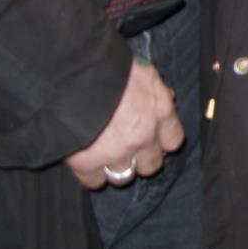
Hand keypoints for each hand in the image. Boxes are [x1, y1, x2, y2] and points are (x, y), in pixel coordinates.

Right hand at [65, 56, 184, 188]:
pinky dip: (90, 175)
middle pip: (151, 165)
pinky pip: (94, 182)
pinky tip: (86, 162)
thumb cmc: (110, 67)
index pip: (173, 141)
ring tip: (106, 157)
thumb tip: (167, 97)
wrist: (74, 75)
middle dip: (141, 159)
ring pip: (124, 177)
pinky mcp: (87, 163)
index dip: (162, 142)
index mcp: (160, 113)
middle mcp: (143, 137)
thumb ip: (157, 89)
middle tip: (128, 150)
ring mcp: (116, 153)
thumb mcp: (143, 72)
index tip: (153, 139)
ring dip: (117, 169)